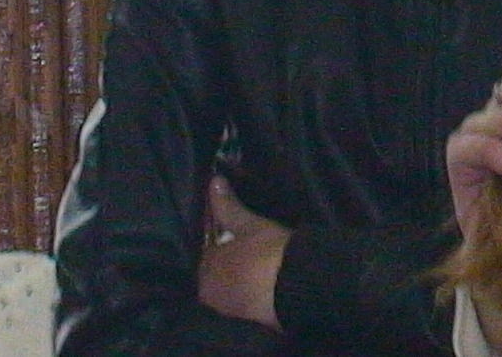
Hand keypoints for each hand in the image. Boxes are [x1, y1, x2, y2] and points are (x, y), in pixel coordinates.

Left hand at [197, 177, 290, 328]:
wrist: (296, 288)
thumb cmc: (265, 252)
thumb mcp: (248, 225)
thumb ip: (227, 205)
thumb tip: (213, 180)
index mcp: (205, 272)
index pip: (210, 253)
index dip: (225, 242)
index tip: (241, 237)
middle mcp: (212, 297)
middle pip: (221, 275)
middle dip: (232, 265)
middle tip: (252, 252)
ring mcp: (232, 313)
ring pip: (235, 290)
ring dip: (244, 280)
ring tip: (262, 268)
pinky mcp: (254, 322)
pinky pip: (250, 303)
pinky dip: (256, 294)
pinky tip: (269, 284)